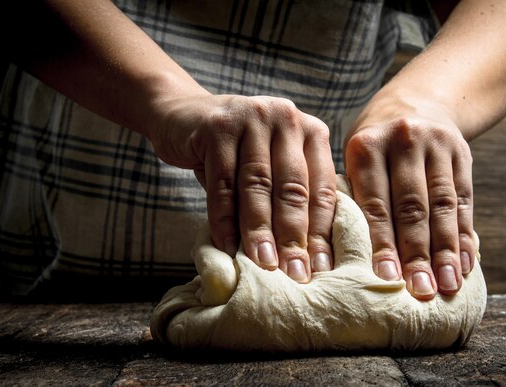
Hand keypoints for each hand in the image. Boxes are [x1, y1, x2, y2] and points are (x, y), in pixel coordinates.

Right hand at [149, 94, 336, 282]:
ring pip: (257, 186)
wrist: (183, 115)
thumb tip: (305, 258)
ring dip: (260, 230)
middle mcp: (287, 119)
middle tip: (295, 273)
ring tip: (263, 263)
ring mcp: (252, 117)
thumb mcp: (270, 166)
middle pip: (293, 188)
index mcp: (311, 132)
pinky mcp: (216, 126)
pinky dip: (223, 218)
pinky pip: (222, 182)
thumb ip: (290, 198)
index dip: (322, 232)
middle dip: (294, 236)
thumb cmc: (235, 152)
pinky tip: (226, 245)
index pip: (322, 189)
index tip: (321, 269)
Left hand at [344, 100, 474, 299]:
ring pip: (443, 206)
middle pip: (412, 207)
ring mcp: (437, 145)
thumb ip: (356, 195)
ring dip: (446, 250)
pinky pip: (465, 199)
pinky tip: (466, 263)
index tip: (386, 278)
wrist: (416, 101)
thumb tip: (350, 255)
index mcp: (367, 145)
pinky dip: (465, 234)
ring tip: (448, 285)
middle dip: (417, 253)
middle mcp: (403, 141)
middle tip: (421, 290)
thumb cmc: (374, 144)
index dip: (382, 243)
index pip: (376, 203)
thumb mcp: (356, 157)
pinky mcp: (463, 153)